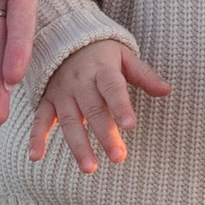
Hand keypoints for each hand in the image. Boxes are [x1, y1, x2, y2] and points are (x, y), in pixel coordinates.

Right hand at [27, 34, 171, 172]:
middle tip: (119, 157)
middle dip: (105, 134)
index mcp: (102, 70)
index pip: (113, 88)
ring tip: (89, 168)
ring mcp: (62, 92)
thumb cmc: (102, 52)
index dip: (121, 106)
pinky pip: (41, 119)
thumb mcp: (125, 56)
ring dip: (78, 145)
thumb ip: (144, 75)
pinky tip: (36, 156)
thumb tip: (168, 90)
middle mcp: (81, 82)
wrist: (64, 36)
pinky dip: (36, 137)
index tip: (130, 125)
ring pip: (70, 121)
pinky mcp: (48, 100)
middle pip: (94, 110)